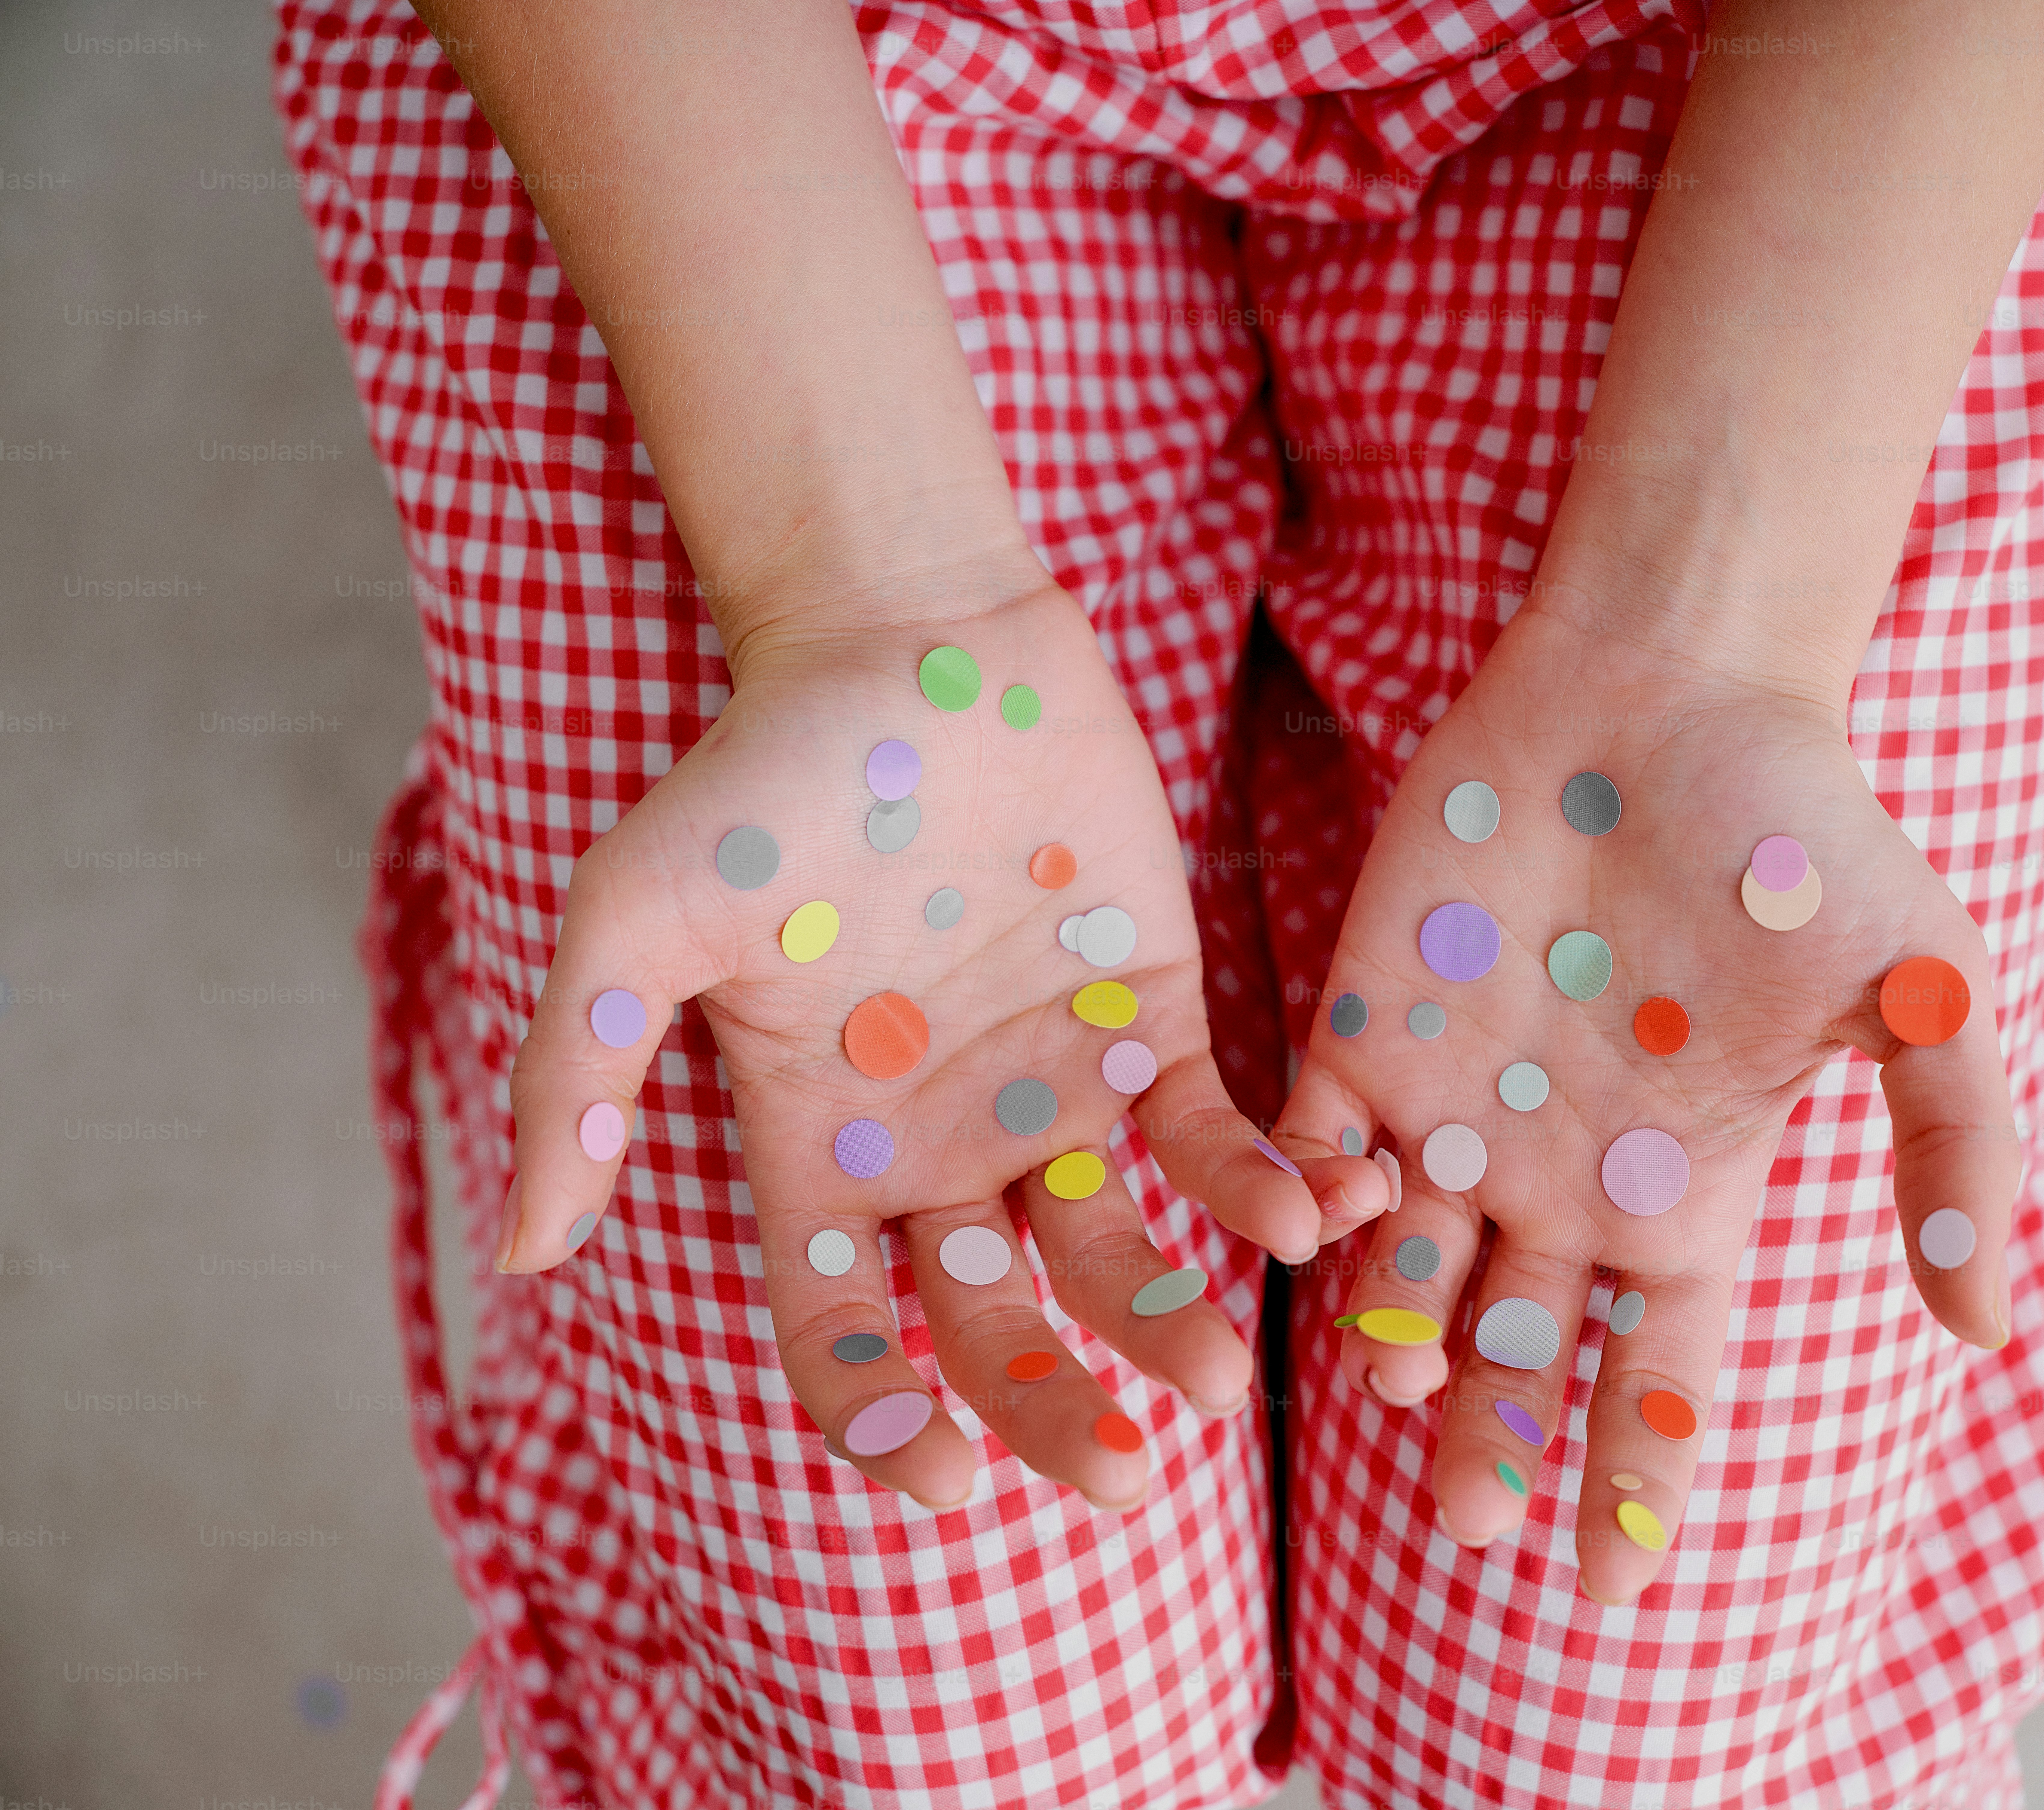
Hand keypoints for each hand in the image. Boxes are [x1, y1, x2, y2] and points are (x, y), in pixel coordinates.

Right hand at [495, 581, 1389, 1509]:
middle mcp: (939, 1148)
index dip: (885, 1418)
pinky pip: (1211, 1136)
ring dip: (1168, 1322)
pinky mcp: (1149, 1022)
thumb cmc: (760, 780)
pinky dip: (1254, 1184)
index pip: (844, 1333)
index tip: (945, 1482)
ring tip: (1217, 1386)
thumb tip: (517, 1253)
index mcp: (821, 1152)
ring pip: (1113, 1252)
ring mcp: (1050, 1093)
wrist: (905, 642)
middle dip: (1048, 1407)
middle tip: (1122, 1480)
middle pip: (992, 1324)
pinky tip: (1301, 1218)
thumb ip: (574, 1078)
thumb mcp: (634, 922)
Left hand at [1256, 610, 2017, 1602]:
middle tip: (1472, 1526)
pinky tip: (1340, 1215)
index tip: (1612, 1588)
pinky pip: (1319, 1151)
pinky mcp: (1372, 1033)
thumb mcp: (1922, 994)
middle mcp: (1562, 1178)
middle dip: (1493, 1442)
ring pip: (1406, 1276)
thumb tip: (1988, 1330)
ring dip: (1396, 1344)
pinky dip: (1314, 1197)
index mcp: (1683, 1191)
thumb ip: (1957, 1154)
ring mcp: (1459, 1113)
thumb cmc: (1802, 838)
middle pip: (1518, 1354)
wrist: (1666, 698)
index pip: (1655, 1376)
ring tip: (1405, 1394)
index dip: (1639, 1478)